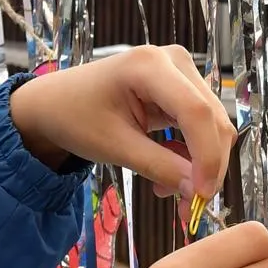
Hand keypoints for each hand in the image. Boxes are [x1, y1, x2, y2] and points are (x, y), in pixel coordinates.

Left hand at [10, 46, 230, 202]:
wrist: (54, 103)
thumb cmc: (75, 117)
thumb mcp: (114, 146)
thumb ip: (159, 166)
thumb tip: (197, 191)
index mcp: (150, 65)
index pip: (196, 113)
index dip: (206, 157)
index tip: (200, 196)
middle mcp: (173, 59)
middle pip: (211, 118)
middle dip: (206, 166)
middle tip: (187, 207)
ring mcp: (180, 71)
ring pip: (212, 124)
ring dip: (200, 163)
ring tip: (167, 191)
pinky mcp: (181, 86)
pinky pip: (202, 124)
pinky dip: (192, 154)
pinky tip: (168, 174)